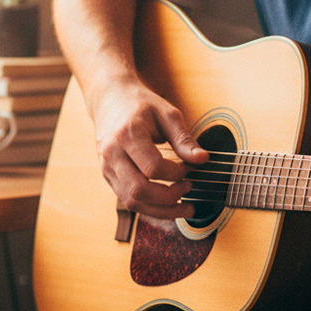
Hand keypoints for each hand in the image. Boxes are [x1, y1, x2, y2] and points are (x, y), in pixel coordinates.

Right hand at [92, 78, 208, 219]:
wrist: (111, 100)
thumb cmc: (141, 105)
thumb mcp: (167, 114)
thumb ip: (184, 139)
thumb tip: (203, 159)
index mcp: (127, 134)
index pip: (153, 167)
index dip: (176, 173)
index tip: (190, 168)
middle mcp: (112, 154)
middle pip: (139, 190)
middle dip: (169, 197)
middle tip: (190, 188)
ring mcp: (107, 168)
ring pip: (132, 202)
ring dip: (161, 211)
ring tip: (186, 208)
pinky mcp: (108, 177)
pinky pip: (128, 201)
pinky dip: (151, 208)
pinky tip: (169, 206)